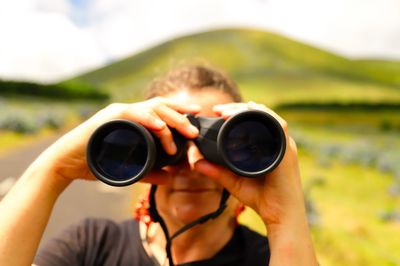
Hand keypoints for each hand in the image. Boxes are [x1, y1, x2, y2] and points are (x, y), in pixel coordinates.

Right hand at [31, 97, 200, 185]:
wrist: (67, 164)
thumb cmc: (97, 163)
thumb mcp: (130, 168)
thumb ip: (151, 172)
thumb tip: (171, 177)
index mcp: (135, 120)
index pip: (162, 111)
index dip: (181, 113)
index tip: (198, 119)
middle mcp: (129, 112)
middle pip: (161, 107)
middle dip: (183, 116)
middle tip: (196, 130)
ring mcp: (119, 113)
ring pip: (151, 108)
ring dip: (172, 119)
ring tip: (187, 131)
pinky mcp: (109, 118)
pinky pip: (132, 114)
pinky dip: (148, 119)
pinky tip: (161, 126)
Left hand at [194, 101, 305, 227]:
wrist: (280, 215)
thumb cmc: (261, 198)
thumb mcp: (233, 181)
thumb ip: (216, 171)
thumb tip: (194, 161)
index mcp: (268, 145)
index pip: (253, 119)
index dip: (236, 111)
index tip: (217, 112)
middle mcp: (277, 141)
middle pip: (259, 113)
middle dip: (238, 108)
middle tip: (218, 110)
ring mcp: (284, 144)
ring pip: (267, 116)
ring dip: (246, 110)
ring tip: (226, 113)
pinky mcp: (287, 151)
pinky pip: (279, 126)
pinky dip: (262, 117)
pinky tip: (246, 115)